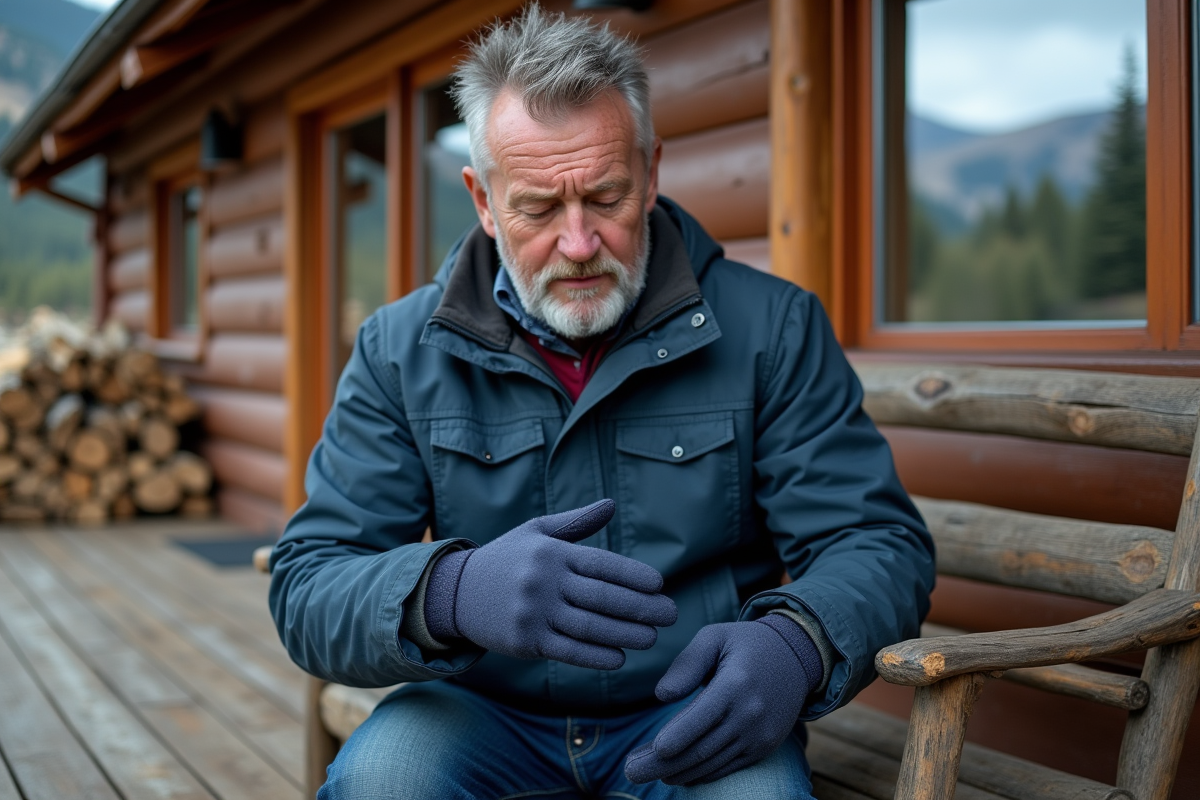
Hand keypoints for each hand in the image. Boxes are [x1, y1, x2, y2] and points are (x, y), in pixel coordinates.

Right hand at [451, 499, 677, 669]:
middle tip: (671, 614)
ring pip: (590, 627)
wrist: (456, 592)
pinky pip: (568, 651)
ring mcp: (533, 612)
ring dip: (626, 635)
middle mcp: (543, 581)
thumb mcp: (536, 532)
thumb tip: (611, 504)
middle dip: (642, 608)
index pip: (602, 564)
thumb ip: (576, 522)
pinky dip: (597, 656)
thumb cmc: (506, 559)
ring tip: (652, 638)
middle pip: (602, 597)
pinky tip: (619, 658)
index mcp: (551, 552)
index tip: (660, 585)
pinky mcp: (524, 640)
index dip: (634, 575)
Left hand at [625, 619, 815, 785]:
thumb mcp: (715, 636)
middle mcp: (750, 715)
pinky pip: (727, 768)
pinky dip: (700, 775)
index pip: (702, 718)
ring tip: (643, 773)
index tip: (654, 750)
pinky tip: (674, 774)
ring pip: (711, 764)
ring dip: (676, 773)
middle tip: (630, 771)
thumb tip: (662, 694)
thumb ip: (687, 662)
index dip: (677, 737)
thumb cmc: (745, 643)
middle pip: (701, 748)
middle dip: (662, 764)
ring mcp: (758, 736)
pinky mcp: (763, 748)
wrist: (796, 659)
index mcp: (736, 684)